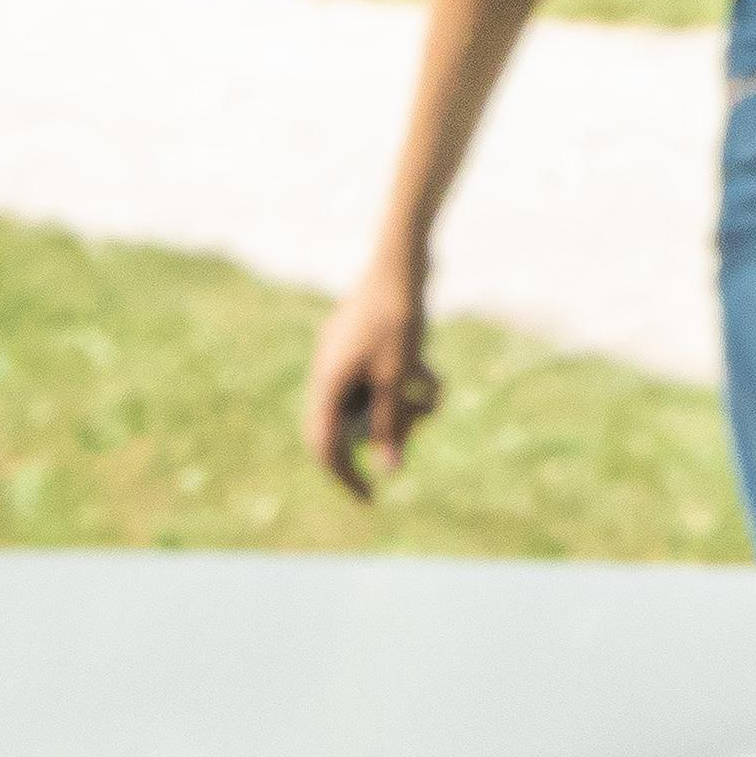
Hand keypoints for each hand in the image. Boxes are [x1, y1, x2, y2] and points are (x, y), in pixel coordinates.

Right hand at [303, 263, 439, 499]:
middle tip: (416, 431)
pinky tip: (428, 372)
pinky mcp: (361, 343)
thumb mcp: (398, 375)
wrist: (403, 258)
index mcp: (326, 382)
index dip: (345, 477)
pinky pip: (377, 378)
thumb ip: (391, 423)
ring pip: (369, 400)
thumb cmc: (399, 316)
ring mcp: (342, 356)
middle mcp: (327, 372)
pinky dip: (402, 382)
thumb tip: (389, 470)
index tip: (370, 498)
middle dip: (386, 431)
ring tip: (432, 394)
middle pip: (349, 423)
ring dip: (401, 404)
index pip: (323, 446)